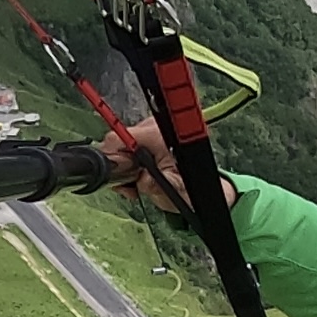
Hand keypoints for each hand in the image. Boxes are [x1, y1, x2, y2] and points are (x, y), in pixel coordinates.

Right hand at [99, 117, 235, 212]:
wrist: (203, 185)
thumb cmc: (190, 188)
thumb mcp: (170, 191)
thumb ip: (151, 184)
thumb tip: (137, 177)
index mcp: (157, 135)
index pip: (118, 138)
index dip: (113, 158)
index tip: (119, 175)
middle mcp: (153, 125)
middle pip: (119, 140)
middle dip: (120, 164)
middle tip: (131, 184)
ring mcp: (150, 127)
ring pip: (123, 144)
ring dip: (126, 164)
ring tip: (140, 180)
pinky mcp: (149, 132)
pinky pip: (130, 144)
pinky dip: (132, 160)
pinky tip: (141, 172)